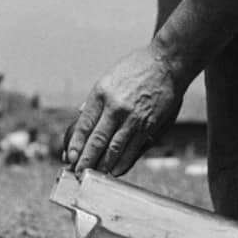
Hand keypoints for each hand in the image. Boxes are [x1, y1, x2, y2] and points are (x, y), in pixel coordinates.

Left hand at [63, 45, 183, 175]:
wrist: (167, 63)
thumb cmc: (137, 68)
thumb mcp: (109, 77)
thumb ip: (96, 100)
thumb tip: (81, 116)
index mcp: (102, 94)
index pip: (84, 125)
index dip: (76, 145)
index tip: (70, 157)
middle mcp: (116, 107)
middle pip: (97, 141)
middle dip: (86, 160)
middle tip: (78, 172)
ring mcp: (134, 118)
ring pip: (115, 149)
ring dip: (103, 165)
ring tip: (95, 175)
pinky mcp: (150, 126)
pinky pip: (133, 149)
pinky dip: (123, 162)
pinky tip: (116, 170)